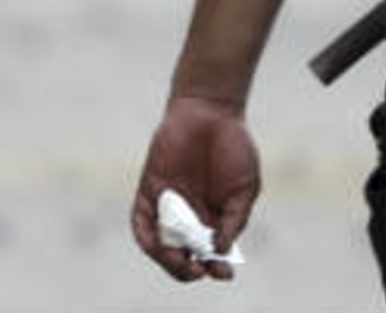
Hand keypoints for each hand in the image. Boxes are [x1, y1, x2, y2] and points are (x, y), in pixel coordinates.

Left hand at [130, 95, 259, 282]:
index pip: (210, 255)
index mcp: (214, 219)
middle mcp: (190, 216)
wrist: (210, 111)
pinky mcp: (150, 189)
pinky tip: (157, 245)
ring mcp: (169, 205)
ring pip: (161, 245)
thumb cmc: (233, 147)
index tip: (224, 273)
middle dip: (189, 270)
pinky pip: (141, 221)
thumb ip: (234, 218)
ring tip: (182, 263)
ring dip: (168, 260)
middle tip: (199, 270)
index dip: (216, 268)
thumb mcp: (244, 187)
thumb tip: (220, 249)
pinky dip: (146, 237)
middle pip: (184, 255)